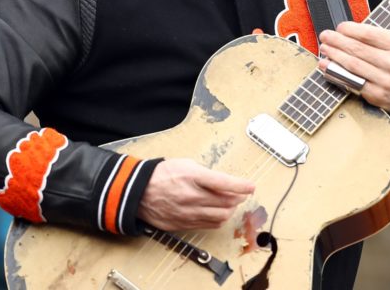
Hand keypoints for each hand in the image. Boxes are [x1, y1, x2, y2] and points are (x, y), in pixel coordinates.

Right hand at [137, 159, 254, 230]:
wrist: (138, 193)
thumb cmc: (162, 175)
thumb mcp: (186, 164)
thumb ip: (207, 174)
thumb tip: (225, 183)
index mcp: (192, 177)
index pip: (224, 183)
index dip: (241, 185)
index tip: (251, 186)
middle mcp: (192, 196)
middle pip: (226, 202)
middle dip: (238, 198)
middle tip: (242, 194)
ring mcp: (188, 212)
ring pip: (220, 216)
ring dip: (230, 210)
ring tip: (230, 204)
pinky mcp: (183, 224)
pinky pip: (209, 225)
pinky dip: (218, 219)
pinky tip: (219, 213)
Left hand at [317, 0, 389, 113]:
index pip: (371, 35)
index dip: (352, 30)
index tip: (340, 27)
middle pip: (359, 50)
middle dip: (338, 41)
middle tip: (325, 35)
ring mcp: (384, 81)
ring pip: (354, 65)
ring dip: (335, 56)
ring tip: (324, 48)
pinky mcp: (376, 95)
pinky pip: (353, 82)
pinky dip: (338, 74)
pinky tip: (328, 66)